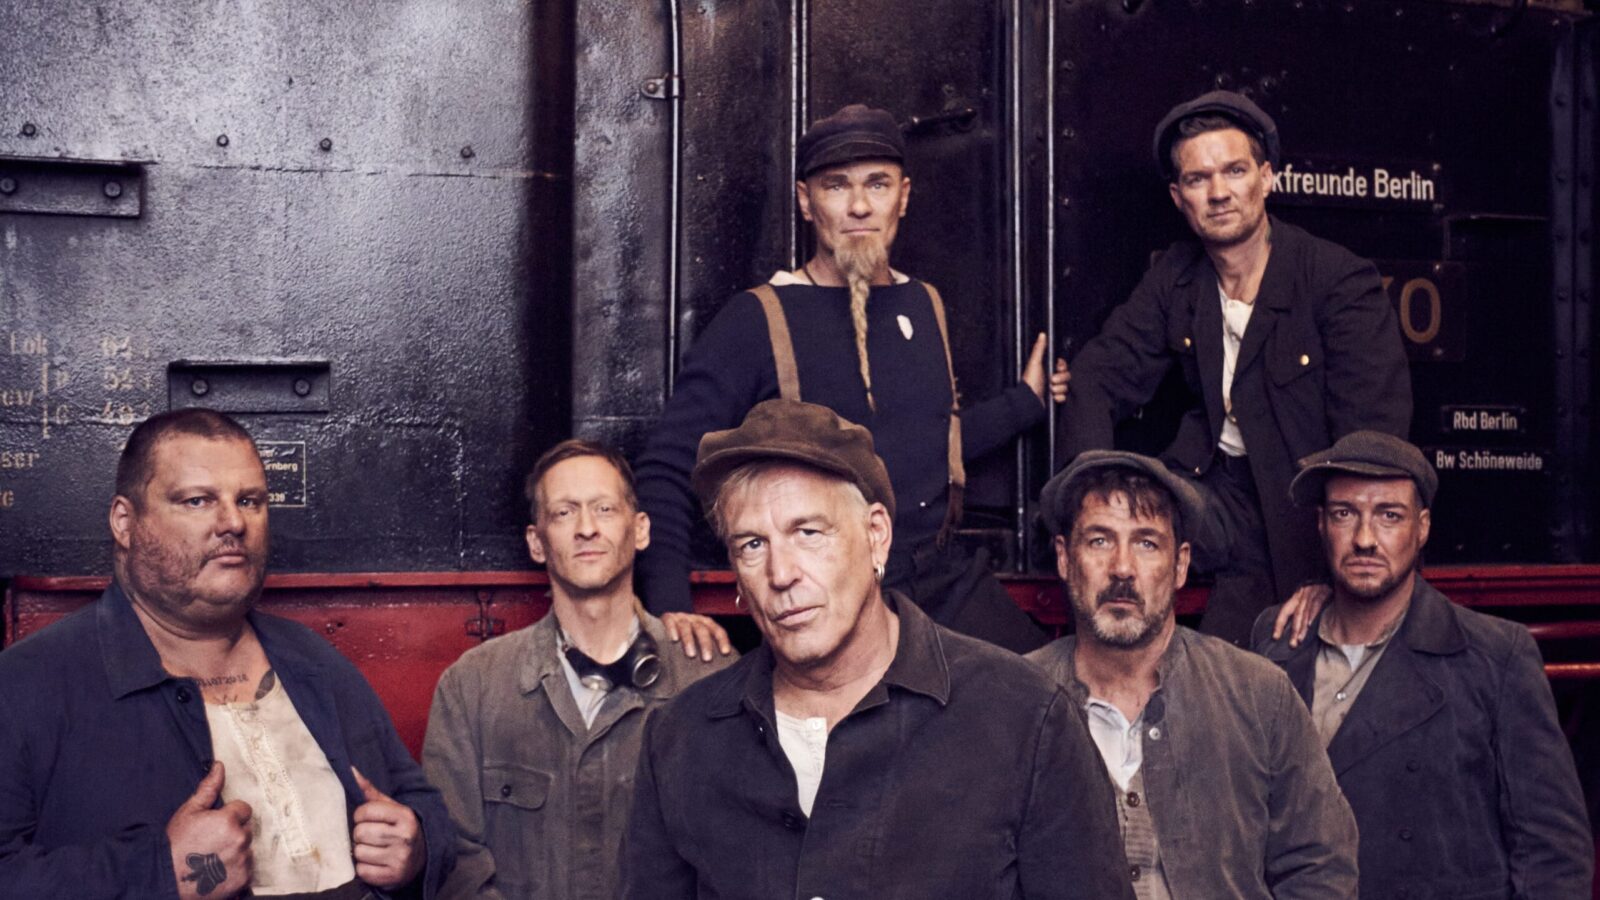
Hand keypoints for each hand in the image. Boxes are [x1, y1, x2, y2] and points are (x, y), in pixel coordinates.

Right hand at [167, 762, 252, 899]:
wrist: (165, 881)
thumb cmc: (174, 846)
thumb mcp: (188, 813)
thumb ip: (208, 789)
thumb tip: (219, 766)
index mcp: (229, 820)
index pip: (244, 809)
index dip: (230, 815)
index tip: (215, 825)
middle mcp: (240, 839)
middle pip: (246, 829)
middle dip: (234, 833)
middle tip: (212, 843)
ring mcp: (243, 860)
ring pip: (247, 849)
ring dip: (236, 851)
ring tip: (213, 858)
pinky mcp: (243, 879)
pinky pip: (247, 869)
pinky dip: (236, 870)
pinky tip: (218, 872)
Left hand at [351, 767, 424, 889]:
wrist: (421, 858)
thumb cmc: (399, 828)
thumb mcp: (391, 808)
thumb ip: (370, 791)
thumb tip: (349, 770)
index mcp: (405, 816)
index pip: (366, 811)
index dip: (360, 815)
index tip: (368, 819)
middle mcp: (405, 837)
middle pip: (360, 833)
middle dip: (360, 834)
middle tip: (370, 836)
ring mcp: (400, 858)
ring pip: (359, 853)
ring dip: (361, 852)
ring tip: (373, 849)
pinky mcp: (393, 877)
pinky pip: (362, 871)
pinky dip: (364, 868)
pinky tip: (375, 863)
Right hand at [660, 611, 732, 661]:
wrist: (664, 634)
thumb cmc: (684, 645)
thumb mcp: (697, 647)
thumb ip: (705, 654)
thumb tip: (719, 674)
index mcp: (705, 625)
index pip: (717, 630)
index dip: (722, 640)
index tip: (725, 652)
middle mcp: (694, 620)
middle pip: (702, 629)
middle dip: (705, 644)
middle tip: (707, 659)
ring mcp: (680, 618)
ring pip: (686, 626)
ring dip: (689, 640)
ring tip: (691, 654)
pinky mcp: (667, 618)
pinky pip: (670, 621)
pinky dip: (672, 629)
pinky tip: (674, 639)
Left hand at [1022, 333, 1069, 404]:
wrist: (1029, 401)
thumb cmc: (1030, 381)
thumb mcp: (1034, 362)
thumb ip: (1039, 348)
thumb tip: (1042, 335)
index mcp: (1047, 368)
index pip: (1062, 365)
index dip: (1062, 367)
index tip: (1058, 368)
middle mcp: (1051, 378)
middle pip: (1066, 375)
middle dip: (1061, 379)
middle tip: (1052, 380)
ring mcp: (1053, 389)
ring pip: (1066, 386)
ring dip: (1059, 389)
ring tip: (1050, 390)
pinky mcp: (1055, 399)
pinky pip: (1064, 397)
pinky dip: (1059, 397)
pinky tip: (1053, 397)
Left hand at [1273, 582, 1330, 647]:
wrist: (1331, 577)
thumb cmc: (1318, 591)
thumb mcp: (1307, 598)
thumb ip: (1301, 610)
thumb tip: (1296, 628)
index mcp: (1296, 597)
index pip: (1284, 612)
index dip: (1278, 624)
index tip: (1275, 637)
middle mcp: (1301, 595)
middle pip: (1294, 615)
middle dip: (1292, 631)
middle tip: (1292, 644)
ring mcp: (1311, 594)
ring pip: (1304, 613)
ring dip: (1302, 627)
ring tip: (1300, 640)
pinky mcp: (1322, 593)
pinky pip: (1316, 605)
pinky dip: (1313, 615)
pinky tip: (1310, 625)